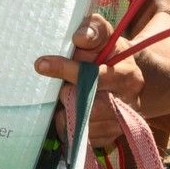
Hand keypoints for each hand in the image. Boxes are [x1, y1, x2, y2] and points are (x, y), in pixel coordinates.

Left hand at [35, 13, 144, 145]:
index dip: (67, 70)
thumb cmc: (109, 53)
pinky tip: (67, 112)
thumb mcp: (105, 35)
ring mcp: (119, 124)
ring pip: (82, 125)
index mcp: (128, 75)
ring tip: (64, 98)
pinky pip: (79, 139)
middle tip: (60, 86)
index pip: (95, 76)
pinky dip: (67, 126)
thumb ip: (94, 29)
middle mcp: (128, 103)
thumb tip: (80, 36)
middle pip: (89, 106)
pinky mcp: (108, 138)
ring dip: (66, 112)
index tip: (41, 64)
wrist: (124, 77)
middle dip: (68, 94)